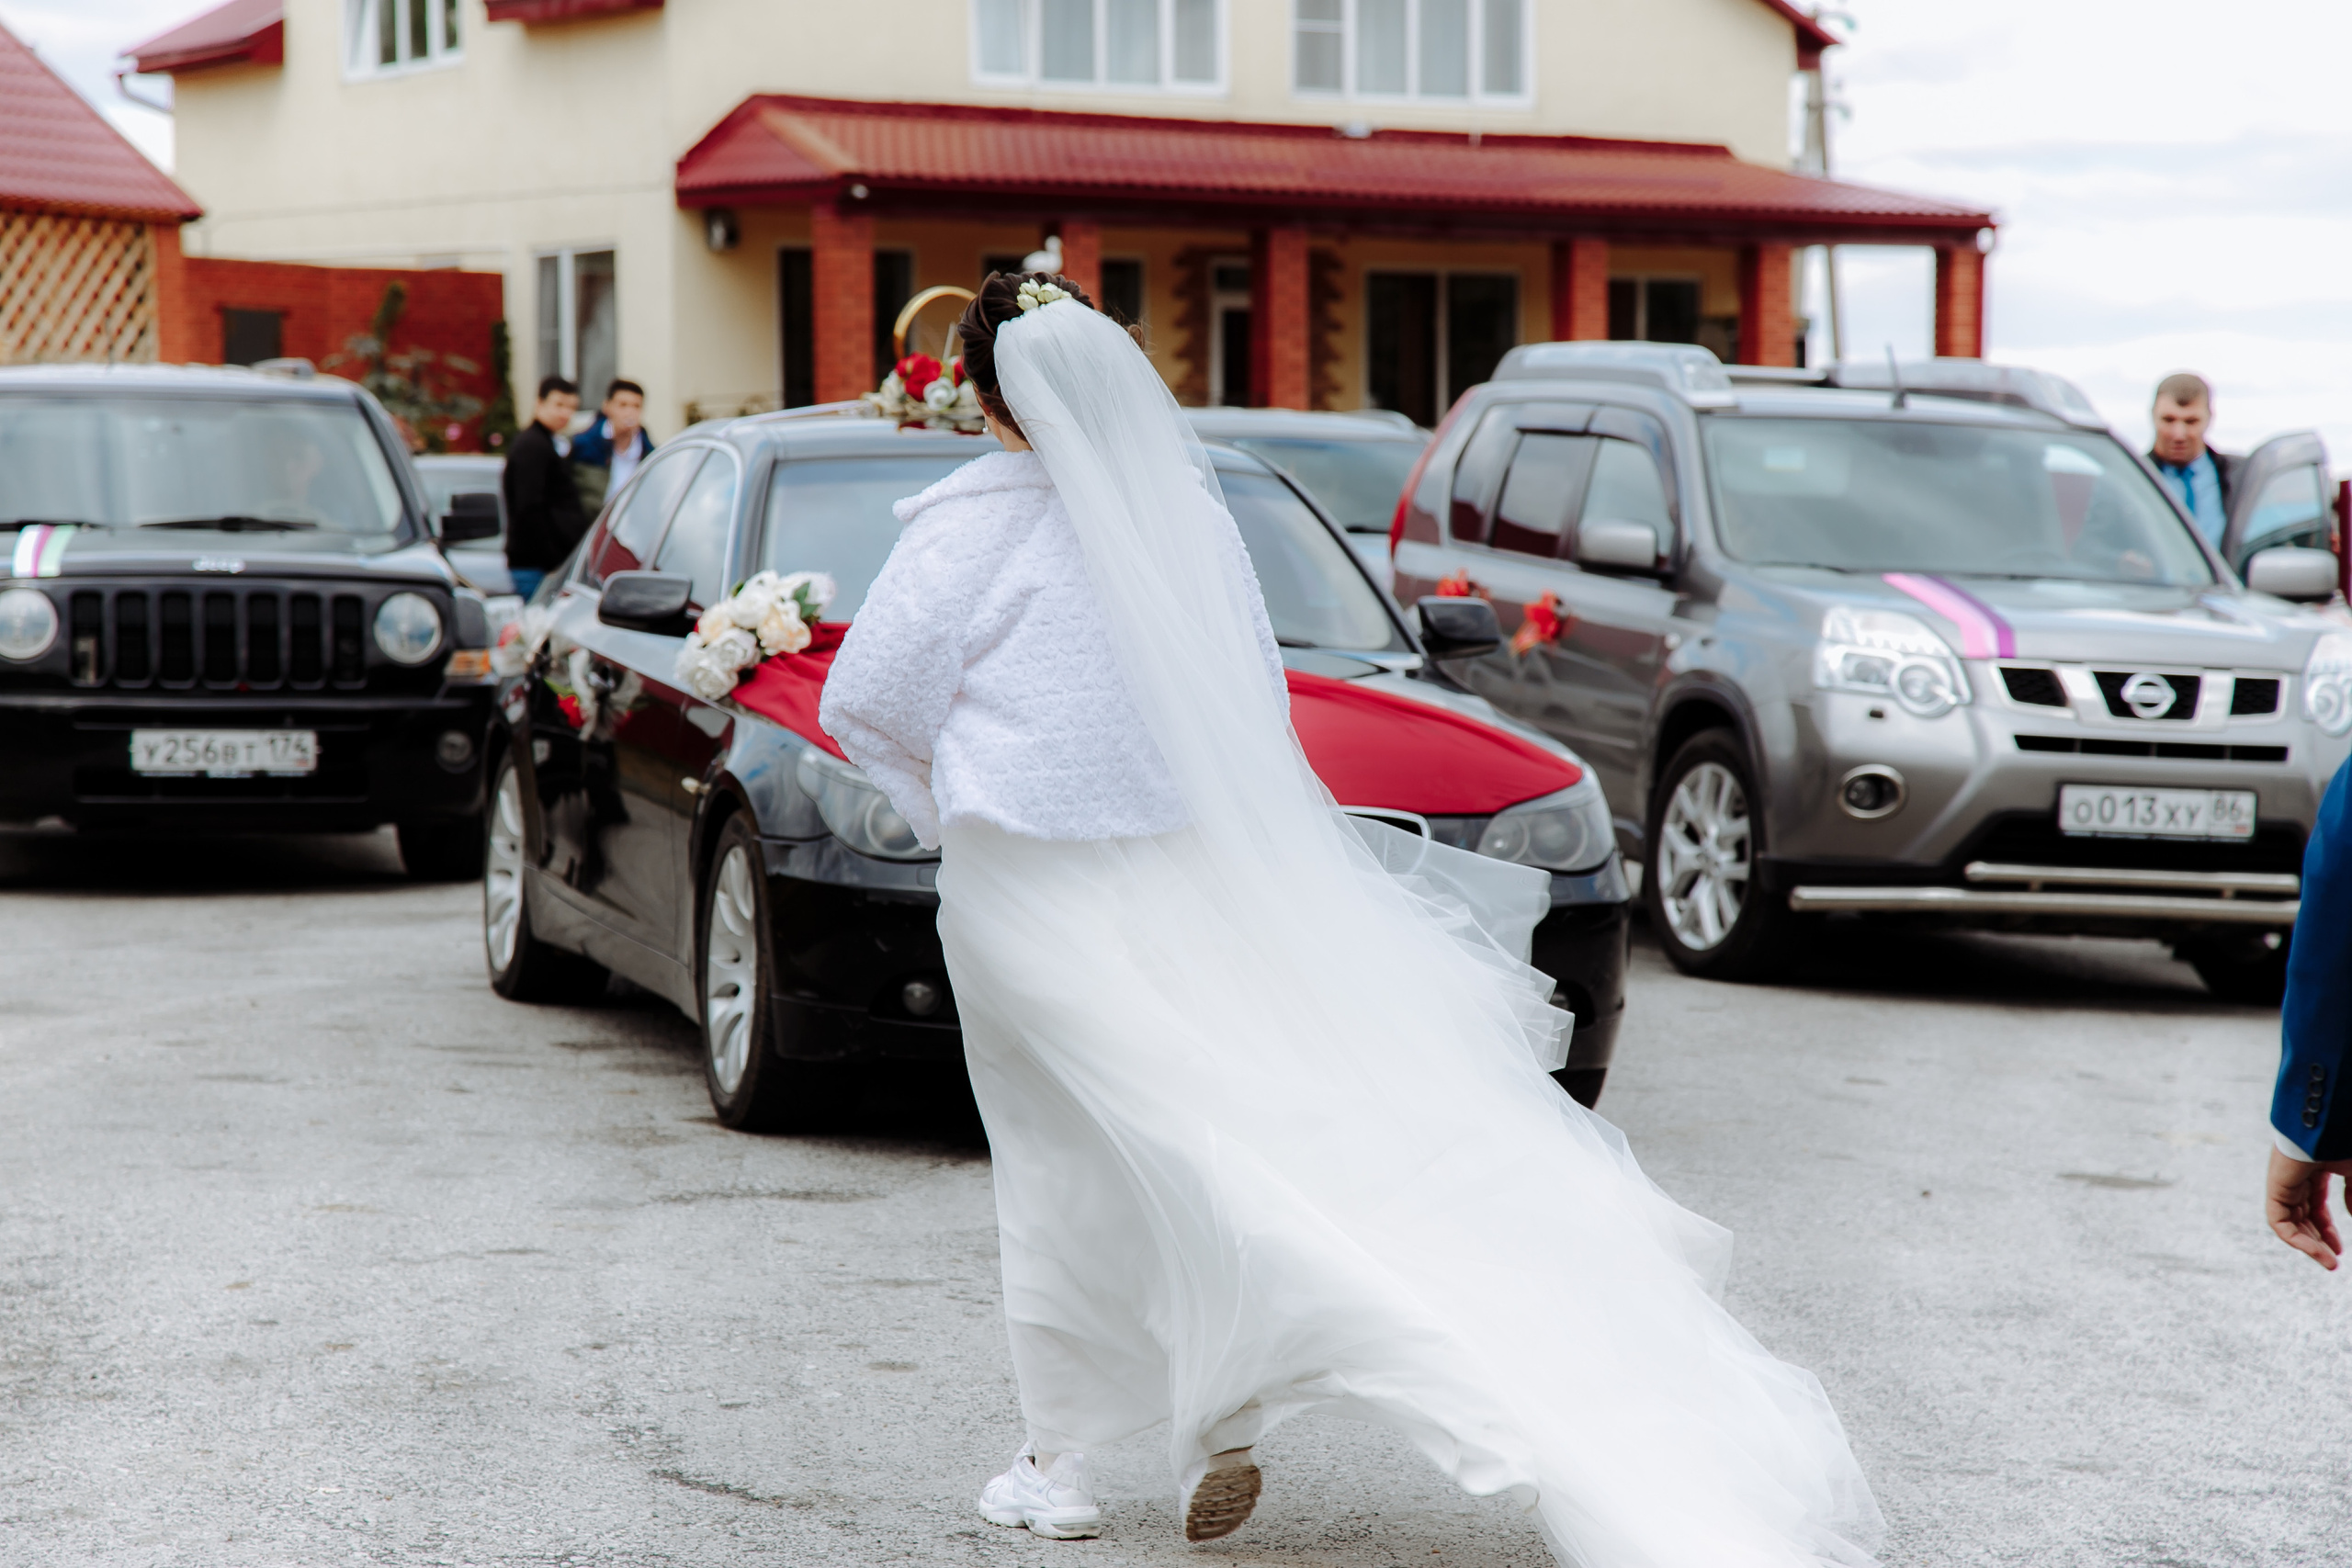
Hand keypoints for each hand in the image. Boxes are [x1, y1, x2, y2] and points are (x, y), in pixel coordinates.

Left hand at [2266, 1148, 2351, 1268]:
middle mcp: (2295, 1178)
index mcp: (2313, 1171)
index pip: (2315, 1206)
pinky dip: (2296, 1239)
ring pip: (2291, 1223)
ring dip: (2310, 1245)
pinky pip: (2280, 1222)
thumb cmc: (2343, 1142)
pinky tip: (2317, 1252)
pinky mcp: (2276, 1189)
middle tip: (2332, 1261)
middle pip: (2302, 1217)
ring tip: (2328, 1262)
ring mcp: (2284, 1183)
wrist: (2328, 1125)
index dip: (2328, 1229)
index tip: (2340, 1250)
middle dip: (2318, 1240)